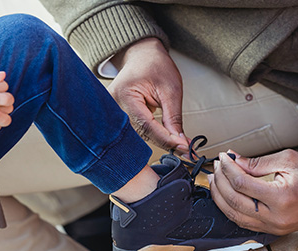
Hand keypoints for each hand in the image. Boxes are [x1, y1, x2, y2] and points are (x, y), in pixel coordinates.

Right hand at [109, 38, 188, 152]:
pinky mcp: (118, 116)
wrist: (142, 55)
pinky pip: (136, 130)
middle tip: (184, 149)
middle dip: (163, 141)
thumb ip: (174, 117)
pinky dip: (152, 135)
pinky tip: (166, 137)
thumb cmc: (154, 65)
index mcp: (125, 95)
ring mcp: (113, 111)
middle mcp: (113, 106)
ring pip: (138, 135)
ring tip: (178, 143)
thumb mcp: (171, 89)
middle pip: (140, 133)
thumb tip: (180, 142)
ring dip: (159, 140)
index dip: (166, 138)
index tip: (183, 147)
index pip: (146, 125)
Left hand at [208, 149, 297, 234]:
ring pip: (235, 216)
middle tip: (217, 166)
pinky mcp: (274, 230)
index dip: (228, 169)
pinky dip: (231, 209)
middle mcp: (277, 218)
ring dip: (220, 198)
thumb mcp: (288, 160)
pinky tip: (225, 196)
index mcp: (282, 198)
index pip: (242, 184)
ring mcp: (275, 227)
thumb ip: (258, 163)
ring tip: (215, 180)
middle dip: (221, 182)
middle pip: (234, 201)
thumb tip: (234, 161)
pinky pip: (245, 223)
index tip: (224, 157)